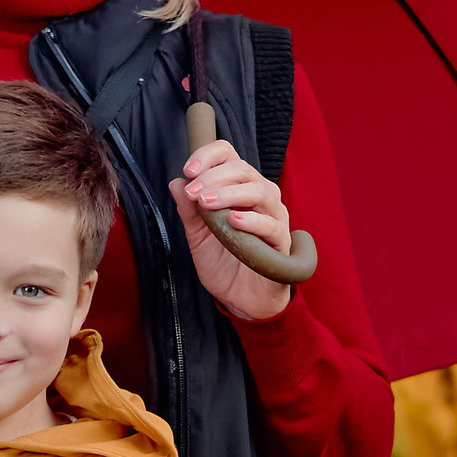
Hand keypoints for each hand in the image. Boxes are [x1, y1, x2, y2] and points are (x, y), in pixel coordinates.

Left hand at [168, 134, 293, 323]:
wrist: (240, 300)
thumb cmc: (224, 264)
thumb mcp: (197, 236)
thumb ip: (188, 211)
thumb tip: (175, 182)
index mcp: (240, 189)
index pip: (230, 156)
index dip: (209, 156)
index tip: (189, 170)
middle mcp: (260, 198)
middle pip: (243, 170)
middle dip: (214, 177)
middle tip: (192, 193)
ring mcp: (274, 218)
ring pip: (259, 191)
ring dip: (230, 193)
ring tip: (206, 202)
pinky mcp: (280, 243)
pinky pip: (271, 225)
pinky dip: (252, 220)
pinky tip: (234, 220)